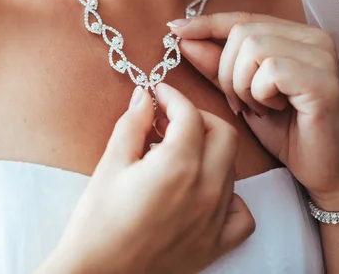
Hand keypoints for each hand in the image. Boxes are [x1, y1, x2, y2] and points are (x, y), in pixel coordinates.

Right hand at [39, 84, 254, 273]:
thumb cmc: (97, 222)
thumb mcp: (110, 166)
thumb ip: (132, 126)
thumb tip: (143, 97)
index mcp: (177, 166)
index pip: (190, 114)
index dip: (172, 96)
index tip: (158, 94)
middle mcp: (205, 189)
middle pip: (223, 134)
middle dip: (198, 118)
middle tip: (169, 120)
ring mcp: (215, 219)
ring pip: (231, 167)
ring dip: (209, 151)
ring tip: (177, 154)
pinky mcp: (215, 244)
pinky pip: (241, 213)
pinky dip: (229, 196)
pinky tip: (205, 193)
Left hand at [168, 12, 338, 207]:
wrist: (325, 170)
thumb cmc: (286, 131)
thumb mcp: (241, 94)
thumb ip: (216, 66)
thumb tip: (184, 38)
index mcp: (295, 35)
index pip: (242, 18)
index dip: (207, 23)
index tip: (175, 29)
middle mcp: (313, 38)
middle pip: (242, 32)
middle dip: (227, 71)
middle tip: (241, 102)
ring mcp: (322, 56)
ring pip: (253, 48)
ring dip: (243, 84)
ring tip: (259, 107)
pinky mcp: (324, 80)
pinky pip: (271, 70)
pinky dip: (260, 94)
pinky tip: (273, 110)